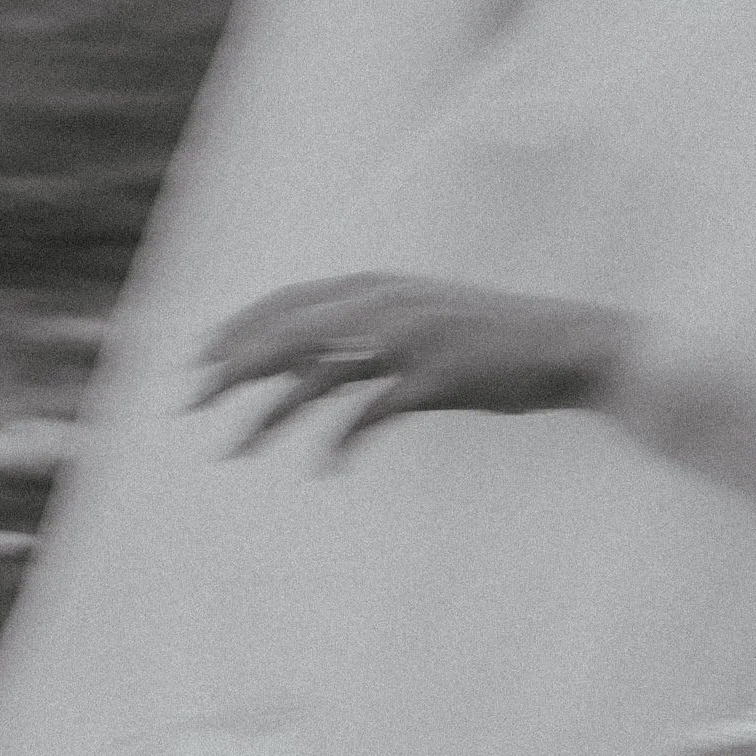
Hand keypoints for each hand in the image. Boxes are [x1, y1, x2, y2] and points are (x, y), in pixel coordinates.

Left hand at [190, 275, 614, 463]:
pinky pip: (370, 414)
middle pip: (286, 334)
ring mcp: (410, 339)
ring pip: (317, 377)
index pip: (285, 302)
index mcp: (378, 286)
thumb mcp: (417, 329)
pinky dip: (341, 442)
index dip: (234, 330)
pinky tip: (326, 469)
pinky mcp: (435, 376)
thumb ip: (362, 342)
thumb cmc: (489, 343)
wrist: (566, 346)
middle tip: (189, 405)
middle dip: (229, 369)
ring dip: (269, 415)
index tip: (196, 363)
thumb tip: (302, 371)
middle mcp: (386, 303)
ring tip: (234, 450)